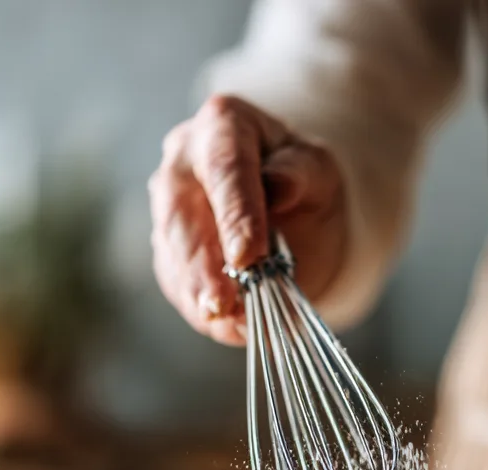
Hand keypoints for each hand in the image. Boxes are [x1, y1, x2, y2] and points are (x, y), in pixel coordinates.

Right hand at [149, 95, 347, 344]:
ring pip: (174, 255)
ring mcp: (168, 208)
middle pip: (183, 215)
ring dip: (197, 293)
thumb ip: (301, 173)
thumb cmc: (304, 182)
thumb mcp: (319, 170)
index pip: (224, 167)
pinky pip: (178, 283)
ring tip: (224, 322)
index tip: (248, 255)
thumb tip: (278, 186)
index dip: (235, 213)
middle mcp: (182, 161)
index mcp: (222, 126)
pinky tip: (224, 325)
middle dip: (203, 265)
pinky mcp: (169, 252)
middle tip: (222, 304)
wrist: (292, 209)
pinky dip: (201, 309)